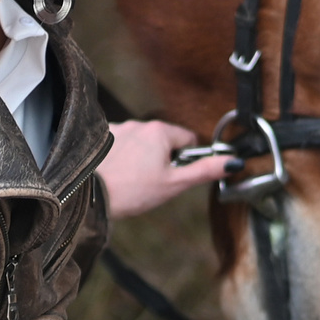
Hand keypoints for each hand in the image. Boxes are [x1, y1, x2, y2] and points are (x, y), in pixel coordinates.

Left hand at [102, 119, 233, 220]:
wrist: (86, 195)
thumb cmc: (130, 191)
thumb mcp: (173, 184)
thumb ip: (204, 170)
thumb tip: (232, 162)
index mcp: (160, 131)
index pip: (188, 140)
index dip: (186, 160)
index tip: (175, 175)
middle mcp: (138, 124)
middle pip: (163, 140)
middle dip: (163, 159)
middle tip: (151, 182)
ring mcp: (117, 129)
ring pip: (141, 143)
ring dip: (141, 157)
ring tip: (130, 180)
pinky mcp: (100, 138)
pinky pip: (120, 145)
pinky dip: (121, 157)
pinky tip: (116, 173)